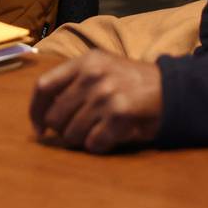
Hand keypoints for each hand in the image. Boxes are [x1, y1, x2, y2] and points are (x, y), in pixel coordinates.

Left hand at [29, 52, 163, 152]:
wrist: (172, 89)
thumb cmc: (132, 82)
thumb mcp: (102, 68)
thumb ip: (73, 83)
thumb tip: (42, 116)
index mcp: (85, 61)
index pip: (43, 86)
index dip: (35, 111)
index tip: (38, 128)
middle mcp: (93, 75)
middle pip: (55, 116)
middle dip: (63, 130)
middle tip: (79, 130)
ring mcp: (106, 94)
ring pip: (72, 134)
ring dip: (82, 139)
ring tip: (99, 130)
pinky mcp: (120, 113)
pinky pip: (93, 143)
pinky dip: (99, 146)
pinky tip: (110, 137)